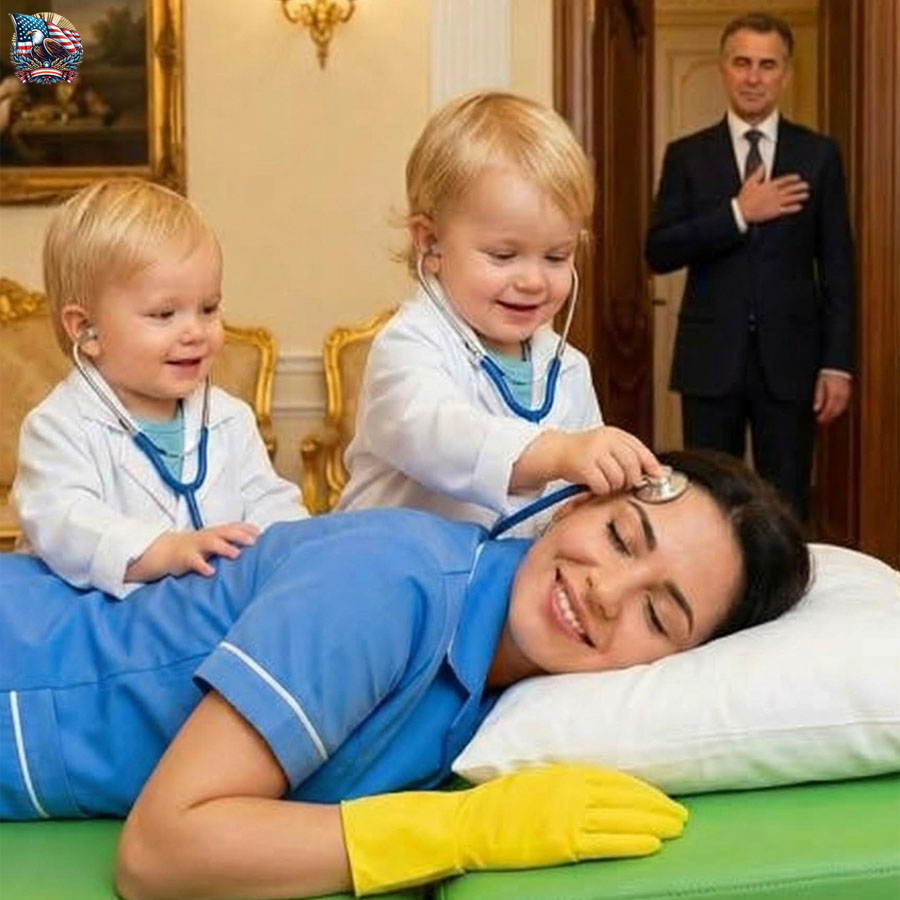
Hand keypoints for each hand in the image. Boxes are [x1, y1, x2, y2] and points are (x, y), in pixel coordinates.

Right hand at [126, 522, 258, 582]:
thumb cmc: (197, 547)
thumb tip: (257, 544)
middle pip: (226, 532)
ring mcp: (196, 545)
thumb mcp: (214, 540)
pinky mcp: (185, 558)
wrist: (165, 551)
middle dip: (241, 535)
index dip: (248, 528)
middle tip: (254, 542)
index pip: (235, 526)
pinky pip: (194, 561)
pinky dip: (202, 566)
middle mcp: (208, 536)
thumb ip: (232, 540)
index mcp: (217, 532)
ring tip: (236, 554)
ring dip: (224, 548)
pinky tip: (211, 572)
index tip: (262, 534)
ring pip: (211, 543)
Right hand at [341, 764, 687, 894]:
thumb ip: (566, 781)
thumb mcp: (536, 780)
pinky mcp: (563, 841)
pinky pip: (606, 840)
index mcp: (565, 772)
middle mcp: (572, 789)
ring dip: (653, 822)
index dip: (644, 790)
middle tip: (682, 815)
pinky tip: (651, 843)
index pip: (616, 780)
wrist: (472, 823)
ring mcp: (569, 815)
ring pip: (622, 817)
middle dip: (657, 806)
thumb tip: (595, 787)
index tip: (666, 798)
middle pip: (626, 796)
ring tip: (675, 828)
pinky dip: (632, 840)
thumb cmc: (502, 803)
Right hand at [515, 427, 660, 495]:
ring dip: (614, 487)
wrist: (555, 451)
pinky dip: (601, 490)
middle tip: (625, 484)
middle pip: (632, 466)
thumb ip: (628, 456)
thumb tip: (656, 472)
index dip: (651, 466)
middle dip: (631, 480)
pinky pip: (602, 485)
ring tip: (607, 484)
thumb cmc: (583, 453)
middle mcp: (605, 440)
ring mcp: (593, 451)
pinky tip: (596, 486)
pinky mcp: (583, 465)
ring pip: (618, 478)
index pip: (640, 450)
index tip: (656, 477)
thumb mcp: (607, 447)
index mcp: (614, 434)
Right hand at [737, 167, 808, 223]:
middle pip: (790, 189)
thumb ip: (757, 173)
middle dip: (799, 187)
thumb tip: (762, 165)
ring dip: (799, 196)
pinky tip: (799, 207)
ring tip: (806, 195)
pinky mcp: (774, 212)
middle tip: (806, 186)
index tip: (797, 178)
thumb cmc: (744, 199)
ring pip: (791, 198)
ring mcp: (776, 203)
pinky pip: (787, 210)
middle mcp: (774, 194)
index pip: (783, 180)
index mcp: (769, 186)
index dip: (791, 179)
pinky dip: (793, 208)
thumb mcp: (749, 182)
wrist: (742, 212)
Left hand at [814, 371, 851, 423]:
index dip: (825, 415)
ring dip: (835, 414)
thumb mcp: (819, 384)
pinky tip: (834, 412)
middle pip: (836, 409)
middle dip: (829, 416)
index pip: (830, 407)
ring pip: (842, 407)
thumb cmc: (826, 375)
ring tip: (827, 418)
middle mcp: (842, 393)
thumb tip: (816, 409)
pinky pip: (845, 403)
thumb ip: (818, 396)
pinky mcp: (849, 392)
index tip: (819, 420)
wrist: (837, 366)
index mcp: (834, 391)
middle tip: (822, 421)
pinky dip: (840, 409)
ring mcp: (847, 393)